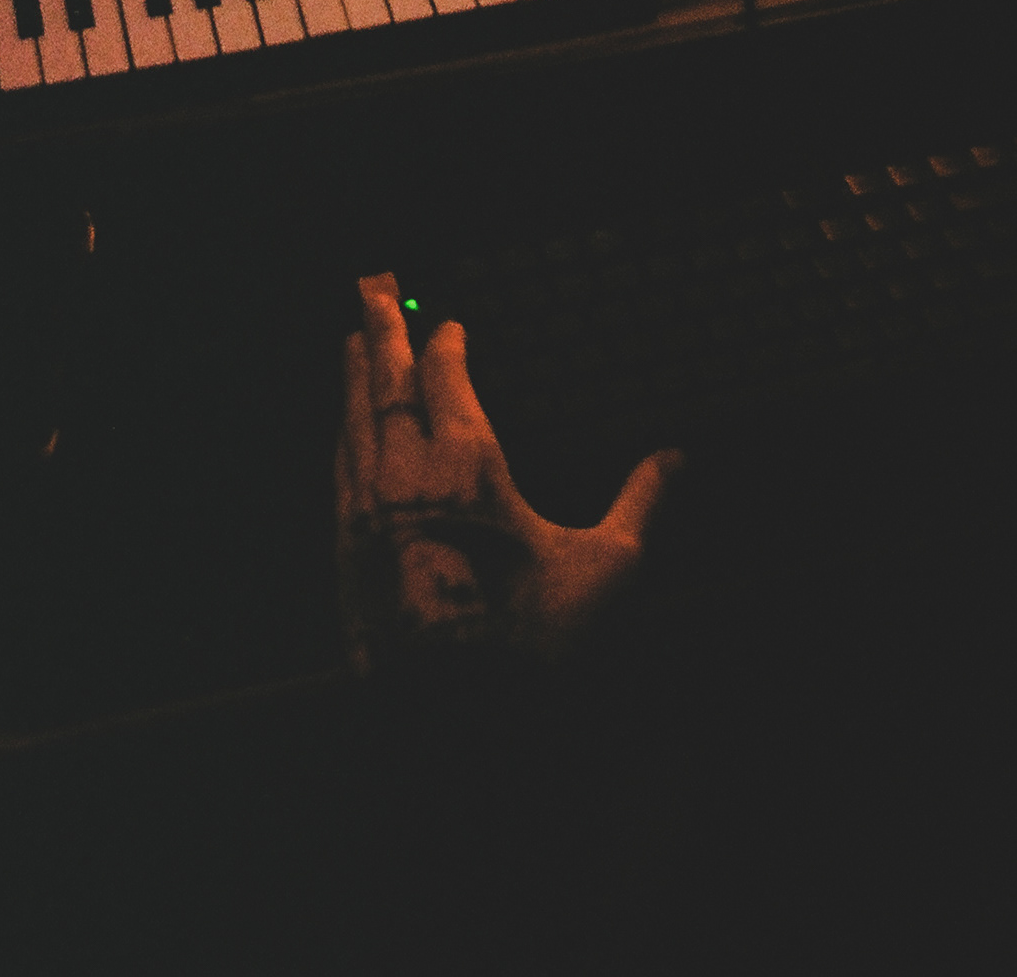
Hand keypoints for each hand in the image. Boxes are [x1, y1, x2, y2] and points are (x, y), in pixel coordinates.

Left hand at [336, 272, 681, 672]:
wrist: (447, 723)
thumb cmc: (530, 644)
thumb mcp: (603, 572)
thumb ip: (639, 504)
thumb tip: (678, 457)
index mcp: (469, 466)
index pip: (448, 380)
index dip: (445, 345)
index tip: (448, 323)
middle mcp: (407, 476)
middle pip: (386, 385)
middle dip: (382, 335)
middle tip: (371, 293)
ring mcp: (366, 515)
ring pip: (353, 424)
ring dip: (353, 379)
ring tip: (350, 346)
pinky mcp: (343, 555)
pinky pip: (338, 474)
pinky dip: (342, 438)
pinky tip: (343, 435)